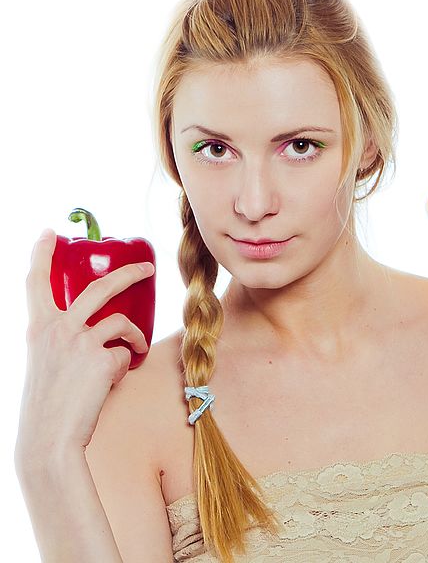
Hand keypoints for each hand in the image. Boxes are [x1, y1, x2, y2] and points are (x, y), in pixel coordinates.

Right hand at [16, 229, 154, 460]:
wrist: (49, 439)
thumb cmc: (50, 404)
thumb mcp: (48, 363)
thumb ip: (67, 343)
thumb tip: (105, 339)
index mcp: (38, 328)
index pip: (36, 283)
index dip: (43, 254)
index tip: (50, 234)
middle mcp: (57, 328)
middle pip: (100, 287)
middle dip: (128, 273)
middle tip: (146, 268)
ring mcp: (80, 341)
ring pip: (122, 321)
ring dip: (135, 335)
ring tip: (137, 347)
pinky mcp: (102, 358)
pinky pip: (126, 353)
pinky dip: (125, 364)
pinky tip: (114, 380)